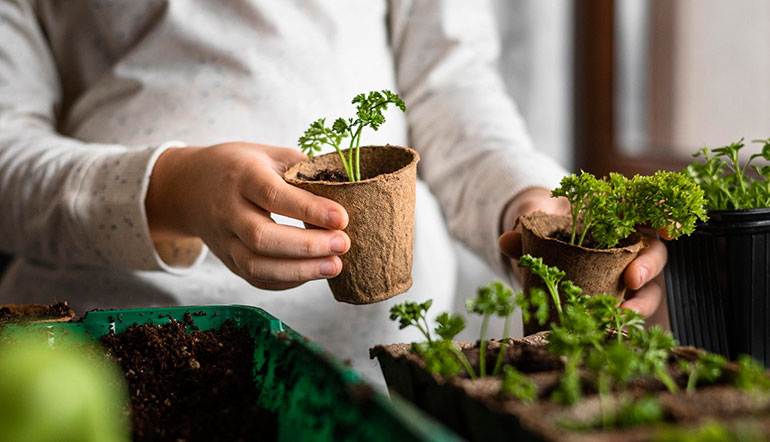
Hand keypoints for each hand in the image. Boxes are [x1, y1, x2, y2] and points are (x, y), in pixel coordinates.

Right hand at [146, 142, 349, 289]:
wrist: (188, 187)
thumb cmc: (241, 166)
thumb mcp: (270, 154)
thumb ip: (304, 170)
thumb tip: (350, 186)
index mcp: (241, 176)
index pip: (273, 195)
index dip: (309, 209)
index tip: (342, 218)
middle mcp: (227, 210)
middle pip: (262, 237)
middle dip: (307, 245)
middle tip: (343, 244)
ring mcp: (224, 240)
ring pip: (256, 266)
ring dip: (299, 271)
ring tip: (335, 266)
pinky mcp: (227, 260)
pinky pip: (256, 279)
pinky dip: (287, 281)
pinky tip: (313, 273)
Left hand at [497, 187, 666, 317]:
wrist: (535, 241)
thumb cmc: (545, 223)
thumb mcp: (534, 222)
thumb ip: (525, 228)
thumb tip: (507, 241)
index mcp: (613, 211)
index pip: (647, 207)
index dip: (663, 214)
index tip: (671, 228)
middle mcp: (628, 240)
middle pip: (653, 249)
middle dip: (649, 264)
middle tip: (633, 279)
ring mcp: (626, 268)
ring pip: (649, 284)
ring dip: (642, 300)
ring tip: (624, 314)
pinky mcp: (617, 293)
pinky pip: (630, 306)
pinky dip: (626, 317)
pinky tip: (615, 327)